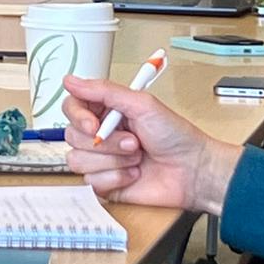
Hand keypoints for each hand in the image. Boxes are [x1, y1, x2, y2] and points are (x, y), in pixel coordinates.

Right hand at [60, 75, 240, 214]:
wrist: (193, 172)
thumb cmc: (176, 136)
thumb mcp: (142, 104)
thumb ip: (103, 91)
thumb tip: (70, 80)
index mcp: (107, 111)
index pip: (72, 107)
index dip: (78, 117)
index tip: (94, 125)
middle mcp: (101, 133)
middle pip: (72, 136)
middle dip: (105, 143)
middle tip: (133, 142)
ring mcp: (102, 159)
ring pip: (78, 161)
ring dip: (112, 161)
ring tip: (136, 158)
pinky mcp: (106, 183)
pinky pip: (92, 182)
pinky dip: (115, 178)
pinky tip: (134, 174)